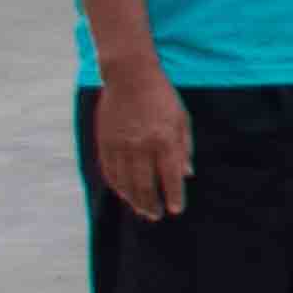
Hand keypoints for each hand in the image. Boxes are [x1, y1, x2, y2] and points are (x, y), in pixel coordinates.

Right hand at [93, 55, 192, 221]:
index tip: (175, 210)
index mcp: (164, 139)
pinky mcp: (105, 142)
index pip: (169, 176)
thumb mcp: (181, 118)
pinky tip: (124, 194)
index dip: (173, 195)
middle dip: (151, 203)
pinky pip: (110, 171)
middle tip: (155, 215)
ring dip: (133, 199)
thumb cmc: (162, 97)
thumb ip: (184, 147)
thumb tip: (186, 174)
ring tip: (141, 210)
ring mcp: (120, 145)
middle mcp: (141, 145)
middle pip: (145, 184)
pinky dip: (117, 186)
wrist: (129, 77)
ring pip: (125, 181)